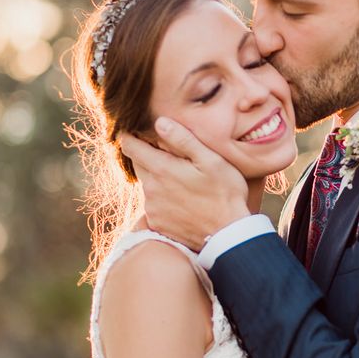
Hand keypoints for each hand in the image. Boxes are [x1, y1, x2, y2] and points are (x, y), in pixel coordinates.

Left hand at [120, 117, 249, 250]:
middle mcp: (151, 189)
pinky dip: (163, 198)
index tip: (134, 131)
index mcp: (162, 169)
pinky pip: (154, 204)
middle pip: (137, 164)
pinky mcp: (158, 224)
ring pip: (147, 184)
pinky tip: (183, 200)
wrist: (228, 234)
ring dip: (158, 179)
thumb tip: (160, 122)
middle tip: (168, 154)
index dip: (130, 136)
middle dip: (146, 156)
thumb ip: (183, 140)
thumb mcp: (210, 160)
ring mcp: (153, 209)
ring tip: (182, 180)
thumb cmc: (225, 193)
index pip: (130, 146)